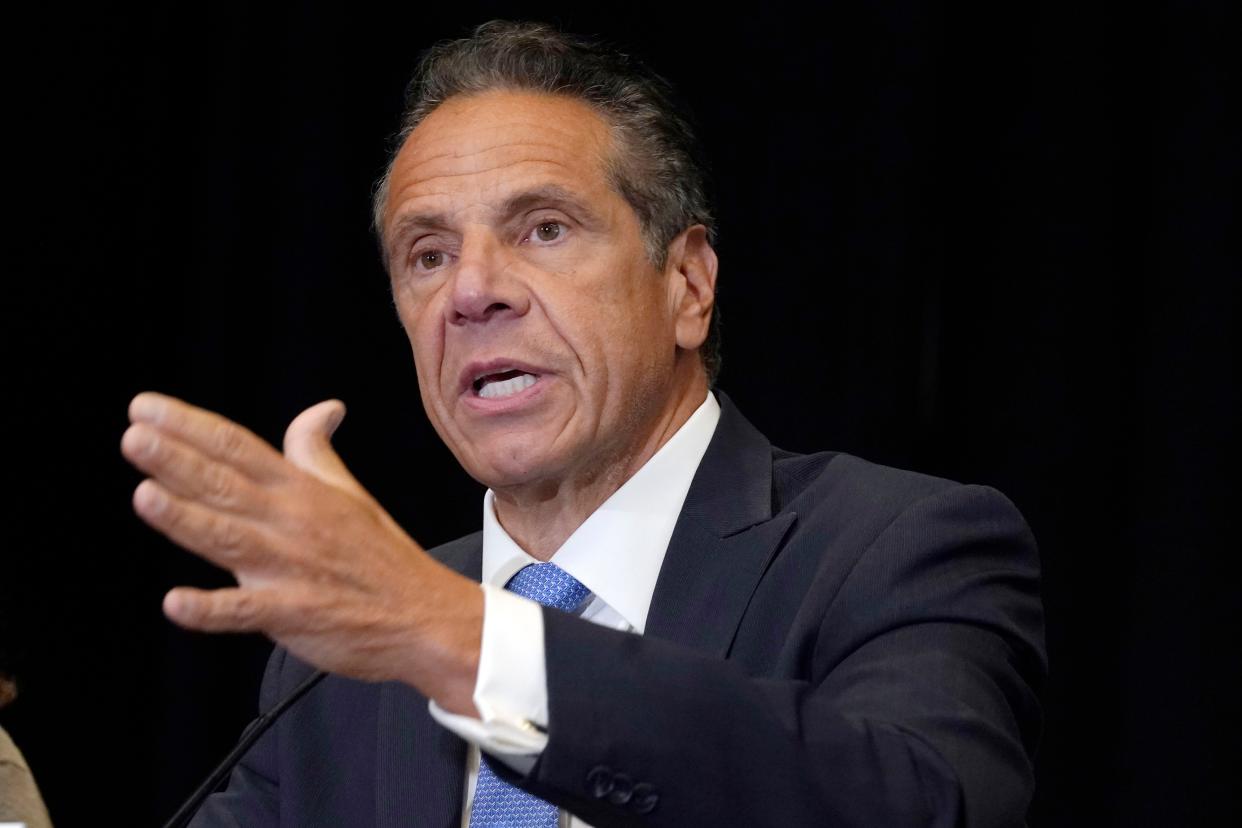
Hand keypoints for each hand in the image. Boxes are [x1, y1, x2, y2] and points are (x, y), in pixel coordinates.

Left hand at [121, 392, 481, 713]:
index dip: (191, 426)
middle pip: (226, 485)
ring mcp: (291, 568)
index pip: (238, 448)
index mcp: (302, 491)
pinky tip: (177, 603)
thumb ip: (317, 452)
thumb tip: (323, 408)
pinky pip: (247, 611)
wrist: (425, 617)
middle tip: (134, 437)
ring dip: (186, 518)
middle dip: (177, 460)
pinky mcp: (294, 613)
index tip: (147, 408)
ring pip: (229, 539)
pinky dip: (212, 609)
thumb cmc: (383, 557)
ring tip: (145, 496)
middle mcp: (292, 522)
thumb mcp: (351, 494)